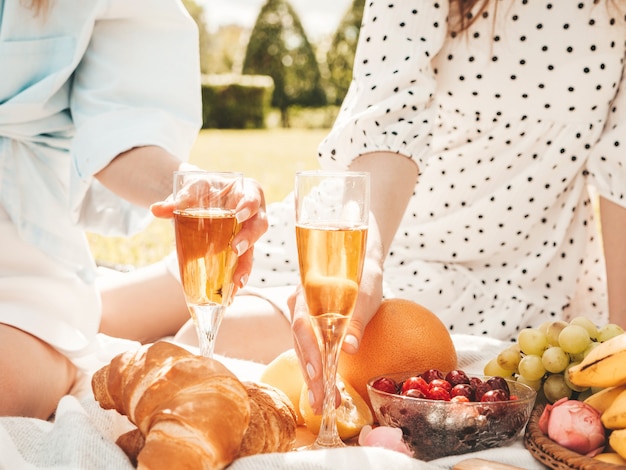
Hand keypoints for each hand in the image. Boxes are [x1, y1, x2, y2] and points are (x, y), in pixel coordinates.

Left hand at [150, 176, 267, 290]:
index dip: (249, 206)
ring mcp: (249, 234)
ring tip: (237, 282)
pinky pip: (242, 264)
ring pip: (253, 250)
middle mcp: (254, 214)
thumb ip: (176, 200)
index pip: (253, 197)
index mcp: (246, 192)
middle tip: (236, 249)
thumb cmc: (204, 189)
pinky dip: (235, 278)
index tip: (238, 215)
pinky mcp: (242, 250)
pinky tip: (230, 294)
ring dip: (245, 266)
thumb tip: (156, 209)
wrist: (204, 198)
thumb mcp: (192, 190)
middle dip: (249, 239)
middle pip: (259, 226)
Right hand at [289, 259, 382, 413]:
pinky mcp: (313, 329)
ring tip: (323, 404)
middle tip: (321, 402)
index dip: (309, 350)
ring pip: (304, 352)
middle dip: (311, 375)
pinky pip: (312, 352)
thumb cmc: (364, 275)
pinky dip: (319, 372)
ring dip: (314, 379)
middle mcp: (299, 307)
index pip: (302, 325)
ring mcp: (303, 319)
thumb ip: (355, 320)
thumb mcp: (366, 295)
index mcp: (306, 293)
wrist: (363, 264)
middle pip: (301, 344)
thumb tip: (348, 349)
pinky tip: (326, 390)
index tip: (318, 372)